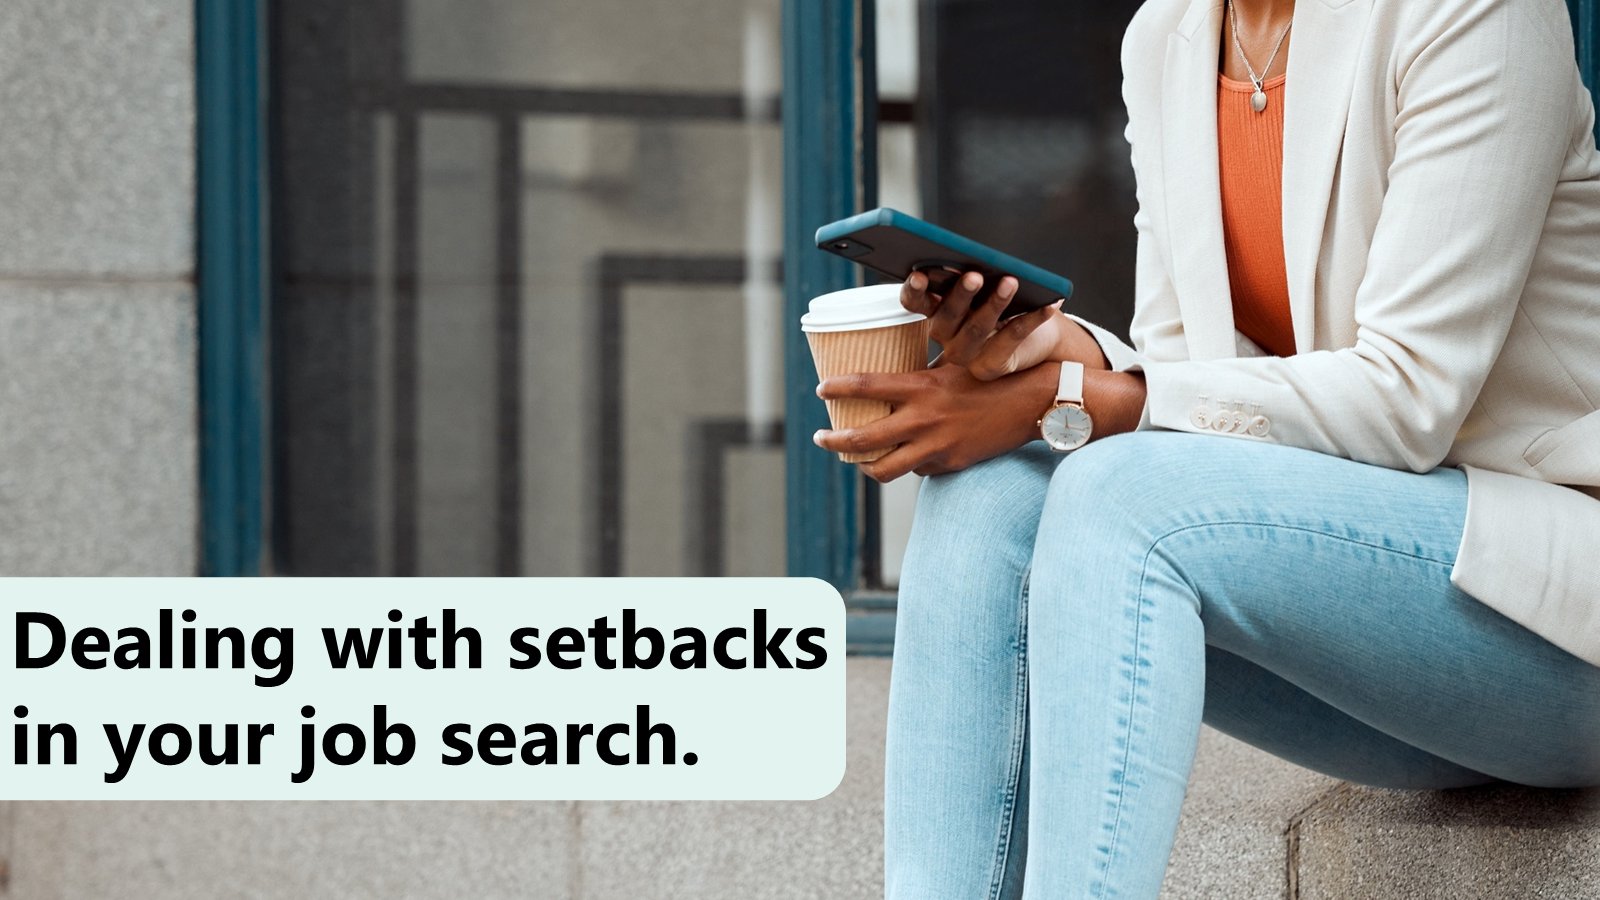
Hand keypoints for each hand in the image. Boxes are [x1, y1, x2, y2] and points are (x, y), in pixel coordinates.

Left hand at [812, 363, 1057, 481]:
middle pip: (862, 439)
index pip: (865, 386)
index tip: (820, 389)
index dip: (836, 388)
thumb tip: (888, 380)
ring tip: (854, 459)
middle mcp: (922, 419)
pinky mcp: (948, 464)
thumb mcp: (950, 365)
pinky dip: (907, 463)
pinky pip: (917, 469)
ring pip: (883, 469)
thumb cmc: (989, 375)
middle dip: (833, 441)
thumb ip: (918, 376)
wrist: (1028, 403)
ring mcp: (935, 446)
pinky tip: (905, 456)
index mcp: (920, 387)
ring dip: (863, 466)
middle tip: (820, 438)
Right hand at [899, 271, 1109, 378]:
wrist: (1039, 339)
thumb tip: (979, 258)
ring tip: (1010, 282)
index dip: (914, 290)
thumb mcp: (990, 288)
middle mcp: (946, 336)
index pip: (914, 302)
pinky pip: (1009, 342)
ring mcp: (967, 355)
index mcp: (938, 311)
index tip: (919, 275)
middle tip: (974, 276)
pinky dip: (1030, 320)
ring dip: (994, 303)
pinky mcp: (991, 367)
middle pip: (946, 316)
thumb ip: (976, 276)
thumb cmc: (1011, 305)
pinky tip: (1047, 304)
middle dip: (960, 294)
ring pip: (976, 329)